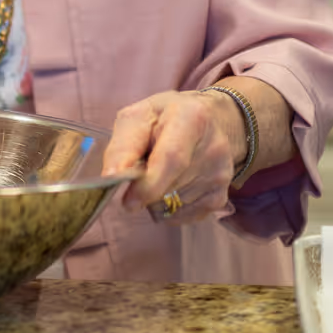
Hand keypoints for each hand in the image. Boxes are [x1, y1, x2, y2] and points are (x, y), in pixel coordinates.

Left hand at [101, 90, 246, 222]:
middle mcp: (213, 148)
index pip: (172, 159)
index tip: (127, 201)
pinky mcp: (221, 197)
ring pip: (171, 205)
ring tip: (159, 170)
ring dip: (154, 197)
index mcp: (191, 118)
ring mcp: (220, 176)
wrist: (209, 121)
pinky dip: (166, 207)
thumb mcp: (138, 117)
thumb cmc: (165, 117)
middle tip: (136, 172)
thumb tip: (112, 178)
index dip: (147, 184)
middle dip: (143, 189)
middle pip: (168, 187)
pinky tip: (171, 184)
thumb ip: (123, 145)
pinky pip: (180, 216)